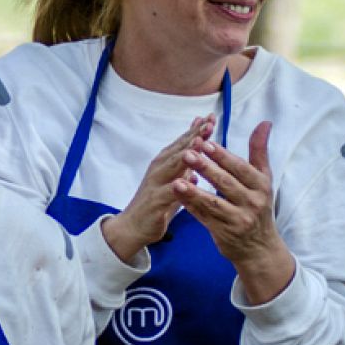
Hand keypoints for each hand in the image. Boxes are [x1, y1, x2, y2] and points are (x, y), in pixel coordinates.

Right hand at [100, 116, 212, 263]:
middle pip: (179, 148)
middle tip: (209, 122)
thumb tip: (198, 161)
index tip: (211, 117)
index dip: (197, 130)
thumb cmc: (156, 205)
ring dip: (187, 152)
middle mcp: (159, 168)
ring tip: (200, 141)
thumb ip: (184, 171)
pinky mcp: (155, 200)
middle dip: (195, 134)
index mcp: (166, 163)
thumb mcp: (174, 184)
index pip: (183, 142)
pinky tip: (188, 178)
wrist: (132, 227)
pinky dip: (179, 184)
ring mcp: (156, 183)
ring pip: (173, 165)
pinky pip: (169, 191)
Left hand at [174, 120, 293, 302]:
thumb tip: (264, 122)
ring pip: (213, 203)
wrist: (260, 248)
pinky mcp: (224, 234)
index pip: (240, 168)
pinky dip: (191, 207)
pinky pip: (205, 218)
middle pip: (226, 183)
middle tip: (187, 154)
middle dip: (206, 168)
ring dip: (194, 191)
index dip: (222, 155)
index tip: (205, 142)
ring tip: (177, 180)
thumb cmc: (258, 206)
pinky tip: (178, 196)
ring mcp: (238, 220)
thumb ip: (259, 151)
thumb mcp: (264, 179)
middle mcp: (252, 203)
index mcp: (261, 186)